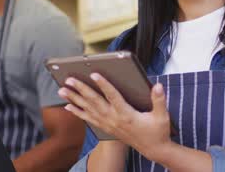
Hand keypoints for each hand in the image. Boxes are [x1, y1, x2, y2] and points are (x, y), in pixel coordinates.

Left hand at [58, 73, 172, 161]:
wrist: (153, 149)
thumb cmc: (157, 131)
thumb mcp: (162, 116)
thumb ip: (159, 100)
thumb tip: (158, 85)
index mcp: (127, 114)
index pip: (113, 97)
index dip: (104, 85)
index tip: (94, 74)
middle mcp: (114, 119)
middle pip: (95, 102)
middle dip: (81, 89)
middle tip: (69, 79)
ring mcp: (108, 124)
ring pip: (88, 109)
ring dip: (74, 99)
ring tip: (62, 90)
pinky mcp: (106, 127)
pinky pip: (89, 119)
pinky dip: (78, 112)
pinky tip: (68, 105)